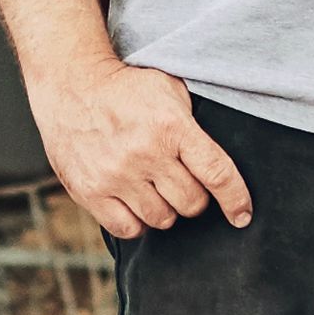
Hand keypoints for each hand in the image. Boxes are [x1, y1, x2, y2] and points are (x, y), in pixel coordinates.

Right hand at [38, 59, 253, 235]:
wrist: (71, 85)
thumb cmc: (126, 89)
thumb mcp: (169, 90)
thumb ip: (195, 123)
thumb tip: (220, 160)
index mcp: (171, 127)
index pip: (216, 173)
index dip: (236, 199)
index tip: (242, 215)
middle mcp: (145, 153)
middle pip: (191, 203)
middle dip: (193, 196)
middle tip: (181, 182)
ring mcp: (116, 175)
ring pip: (162, 219)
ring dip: (165, 209)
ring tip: (155, 188)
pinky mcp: (90, 191)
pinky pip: (128, 229)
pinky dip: (137, 221)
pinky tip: (135, 202)